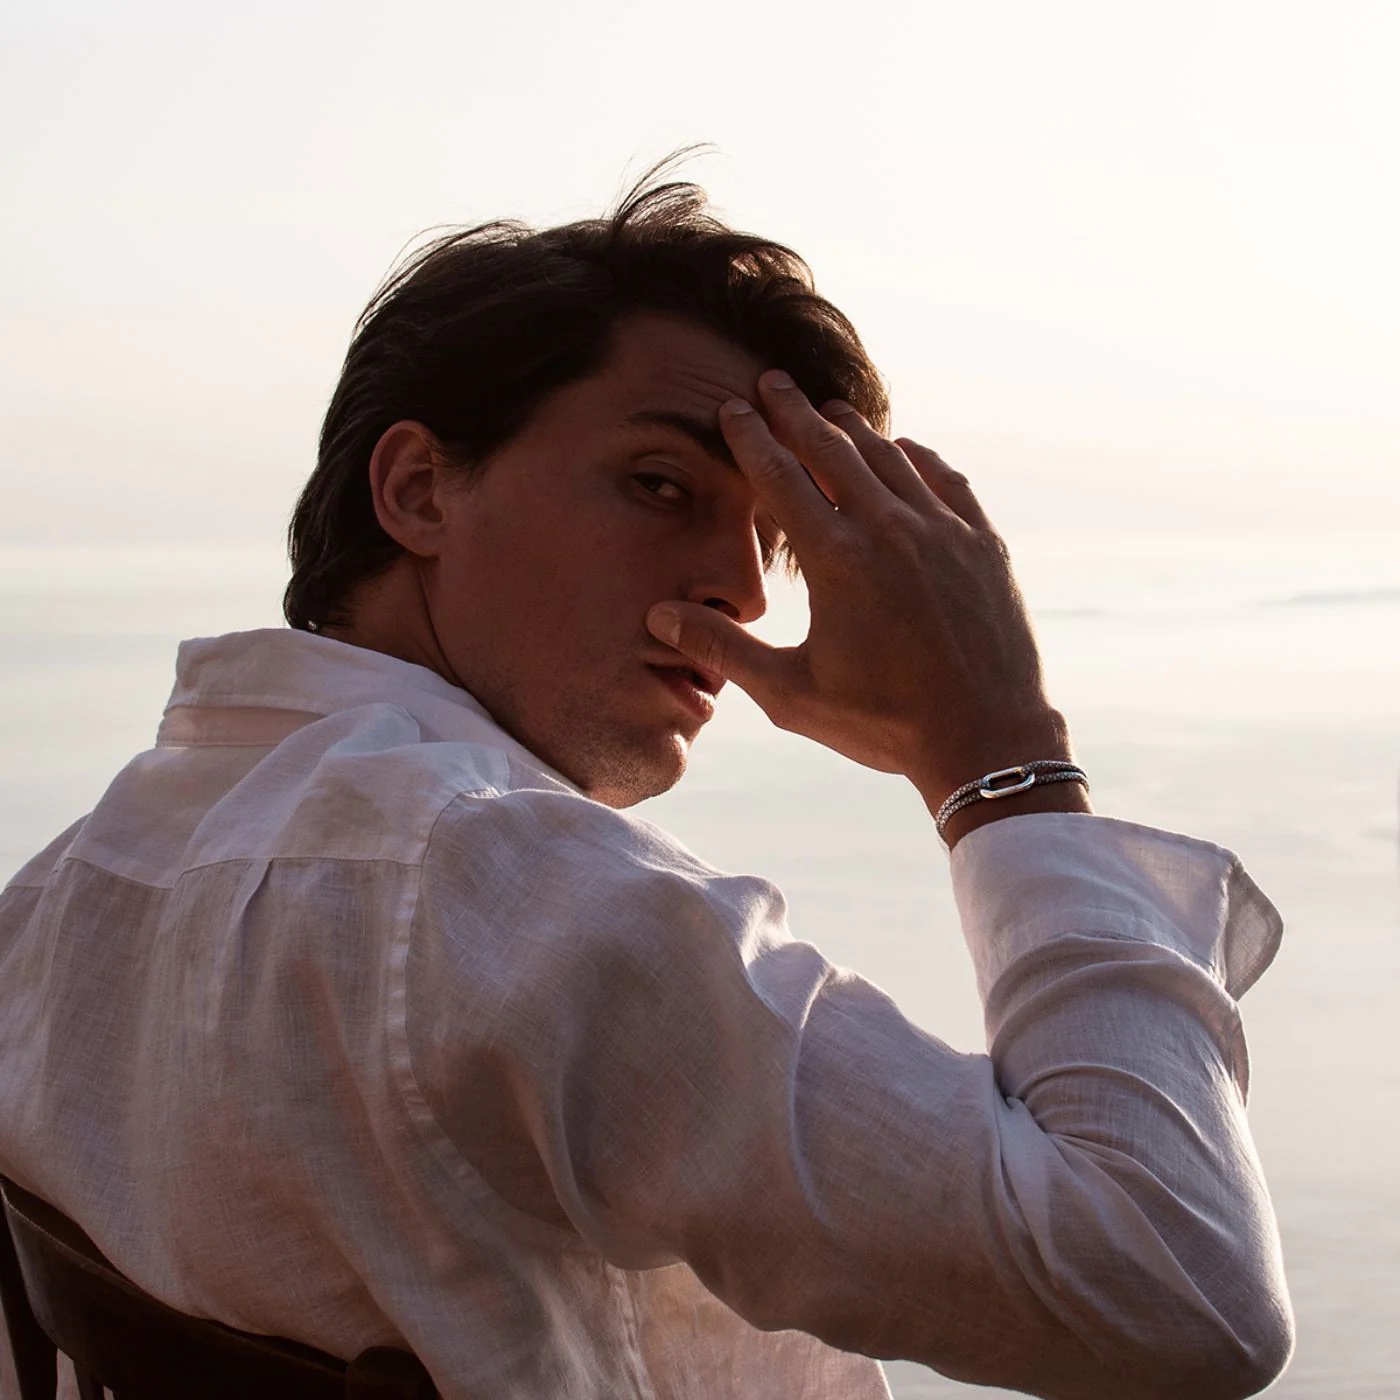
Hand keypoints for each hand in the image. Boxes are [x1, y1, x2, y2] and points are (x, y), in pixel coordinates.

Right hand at [646, 371, 1082, 816]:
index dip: (752, 439)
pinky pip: (947, 480)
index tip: (733, 407)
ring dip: (855, 429)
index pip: (780, 479)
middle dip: (795, 413)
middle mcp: (890, 529)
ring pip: (891, 458)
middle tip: (772, 382)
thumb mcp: (791, 694)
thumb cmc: (883, 723)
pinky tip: (907, 447)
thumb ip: (725, 649)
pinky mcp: (984, 545)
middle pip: (832, 450)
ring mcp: (944, 531)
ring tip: (829, 410)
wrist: (987, 739)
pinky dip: (920, 457)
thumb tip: (661, 615)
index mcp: (837, 559)